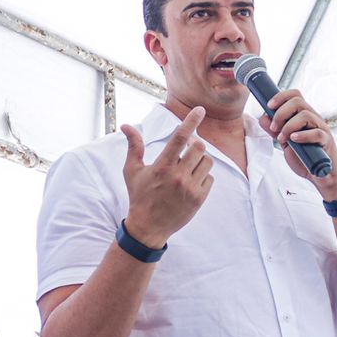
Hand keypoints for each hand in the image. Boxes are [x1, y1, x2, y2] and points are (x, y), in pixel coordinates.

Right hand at [121, 106, 213, 247]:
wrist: (148, 227)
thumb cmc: (139, 196)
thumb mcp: (132, 171)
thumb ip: (134, 146)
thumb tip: (127, 126)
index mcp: (162, 166)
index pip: (180, 138)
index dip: (191, 121)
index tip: (200, 110)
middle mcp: (178, 176)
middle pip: (199, 148)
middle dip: (195, 145)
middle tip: (187, 150)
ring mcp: (190, 188)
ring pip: (207, 162)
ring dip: (200, 160)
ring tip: (188, 167)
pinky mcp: (199, 199)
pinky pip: (210, 178)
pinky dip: (203, 176)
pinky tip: (191, 182)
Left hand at [256, 89, 336, 198]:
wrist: (320, 176)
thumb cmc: (304, 158)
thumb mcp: (285, 143)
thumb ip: (275, 130)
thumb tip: (263, 117)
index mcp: (304, 116)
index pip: (295, 95)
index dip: (280, 97)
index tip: (268, 106)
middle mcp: (314, 118)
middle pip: (298, 101)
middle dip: (281, 113)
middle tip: (274, 128)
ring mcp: (321, 128)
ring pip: (305, 115)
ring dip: (288, 126)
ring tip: (282, 140)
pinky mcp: (326, 141)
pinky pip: (316, 132)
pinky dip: (302, 135)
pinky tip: (293, 141)